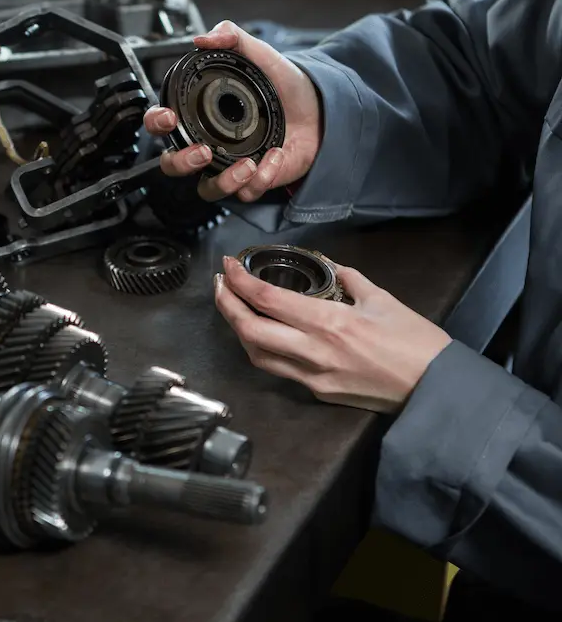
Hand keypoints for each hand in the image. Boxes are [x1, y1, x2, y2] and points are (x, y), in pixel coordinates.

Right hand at [144, 21, 321, 202]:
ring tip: (247, 166)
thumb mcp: (259, 54)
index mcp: (200, 116)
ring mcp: (229, 166)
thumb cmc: (284, 86)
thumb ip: (231, 37)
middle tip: (202, 151)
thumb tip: (203, 38)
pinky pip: (246, 193)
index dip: (156, 122)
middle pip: (173, 165)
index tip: (168, 117)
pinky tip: (276, 156)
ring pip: (207, 190)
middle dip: (182, 162)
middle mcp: (208, 144)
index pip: (162, 124)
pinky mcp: (254, 182)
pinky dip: (262, 178)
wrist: (321, 108)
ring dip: (223, 182)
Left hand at [214, 255, 451, 413]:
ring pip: (258, 355)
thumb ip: (349, 279)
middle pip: (249, 331)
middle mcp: (314, 352)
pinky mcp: (318, 392)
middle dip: (226, 305)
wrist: (436, 389)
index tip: (229, 265)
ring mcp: (313, 377)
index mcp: (329, 323)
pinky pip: (280, 369)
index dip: (240, 281)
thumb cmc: (416, 342)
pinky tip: (261, 333)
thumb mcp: (382, 299)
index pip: (267, 300)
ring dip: (238, 330)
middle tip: (220, 285)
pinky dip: (263, 349)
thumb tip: (329, 266)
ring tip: (233, 307)